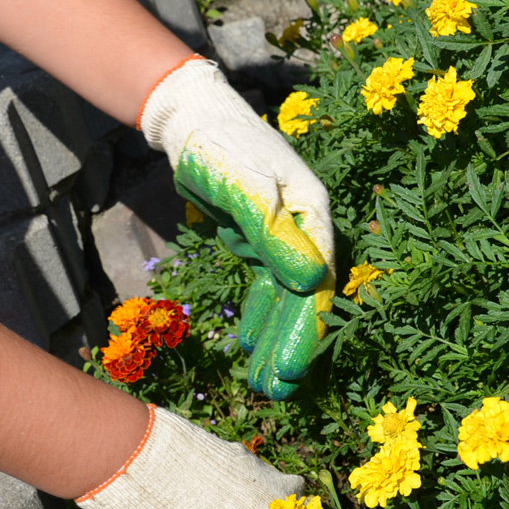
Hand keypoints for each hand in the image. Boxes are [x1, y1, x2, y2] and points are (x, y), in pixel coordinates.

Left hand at [140, 58, 333, 399]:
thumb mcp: (246, 186)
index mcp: (312, 216)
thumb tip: (312, 282)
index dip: (308, 331)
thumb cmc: (220, 145)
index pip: (316, 285)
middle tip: (279, 391)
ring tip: (265, 382)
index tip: (294, 372)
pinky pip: (263, 286)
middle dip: (291, 346)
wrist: (192, 118)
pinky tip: (247, 343)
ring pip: (282, 298)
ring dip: (274, 338)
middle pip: (302, 299)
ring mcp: (282, 236)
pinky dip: (257, 314)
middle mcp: (305, 229)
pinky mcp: (259, 239)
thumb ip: (275, 234)